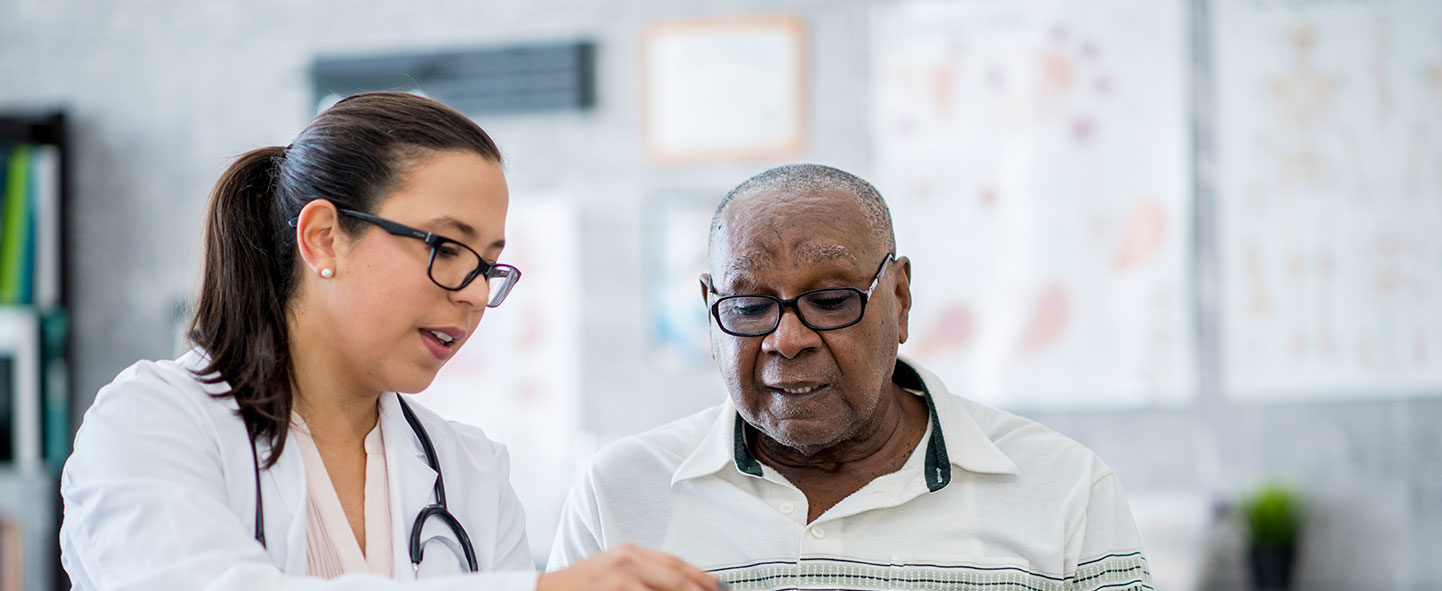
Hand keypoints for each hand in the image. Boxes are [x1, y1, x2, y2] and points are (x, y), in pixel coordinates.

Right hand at [537, 543, 723, 590]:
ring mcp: (621, 578)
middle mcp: (627, 561)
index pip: (677, 564)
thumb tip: (681, 584)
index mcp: (630, 552)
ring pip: (668, 589)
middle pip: (678, 578)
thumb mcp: (613, 571)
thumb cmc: (579, 587)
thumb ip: (644, 574)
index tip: (720, 589)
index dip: (703, 578)